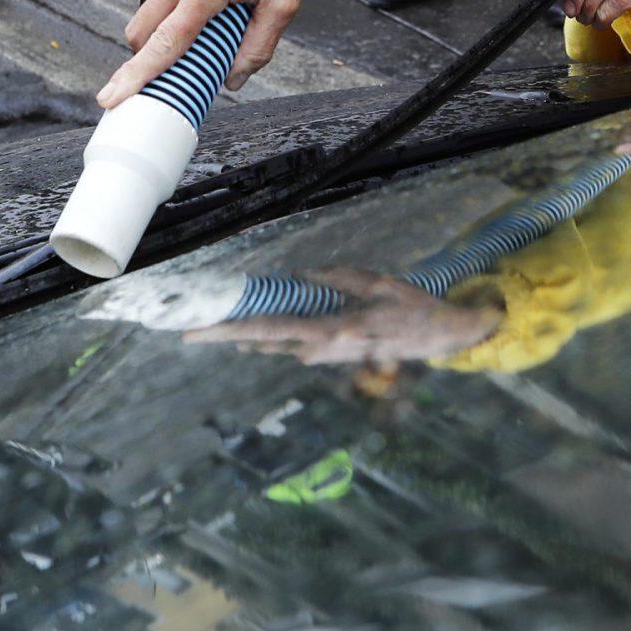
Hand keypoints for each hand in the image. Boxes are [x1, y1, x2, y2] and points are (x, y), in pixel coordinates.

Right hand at [98, 0, 357, 107]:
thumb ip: (259, 44)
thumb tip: (233, 79)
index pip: (165, 42)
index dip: (136, 75)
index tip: (110, 97)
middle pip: (142, 32)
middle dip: (147, 57)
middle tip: (181, 69)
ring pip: (152, 13)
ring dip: (170, 30)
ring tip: (217, 19)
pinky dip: (179, 8)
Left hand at [187, 268, 501, 365]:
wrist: (441, 339)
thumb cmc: (413, 309)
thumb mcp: (381, 285)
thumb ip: (341, 279)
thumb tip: (304, 275)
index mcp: (331, 331)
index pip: (270, 330)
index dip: (231, 330)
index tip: (199, 332)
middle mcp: (321, 349)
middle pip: (264, 341)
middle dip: (227, 335)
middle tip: (188, 332)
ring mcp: (325, 355)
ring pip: (275, 345)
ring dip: (245, 337)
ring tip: (210, 328)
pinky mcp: (331, 353)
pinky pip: (292, 345)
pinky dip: (268, 337)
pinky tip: (248, 334)